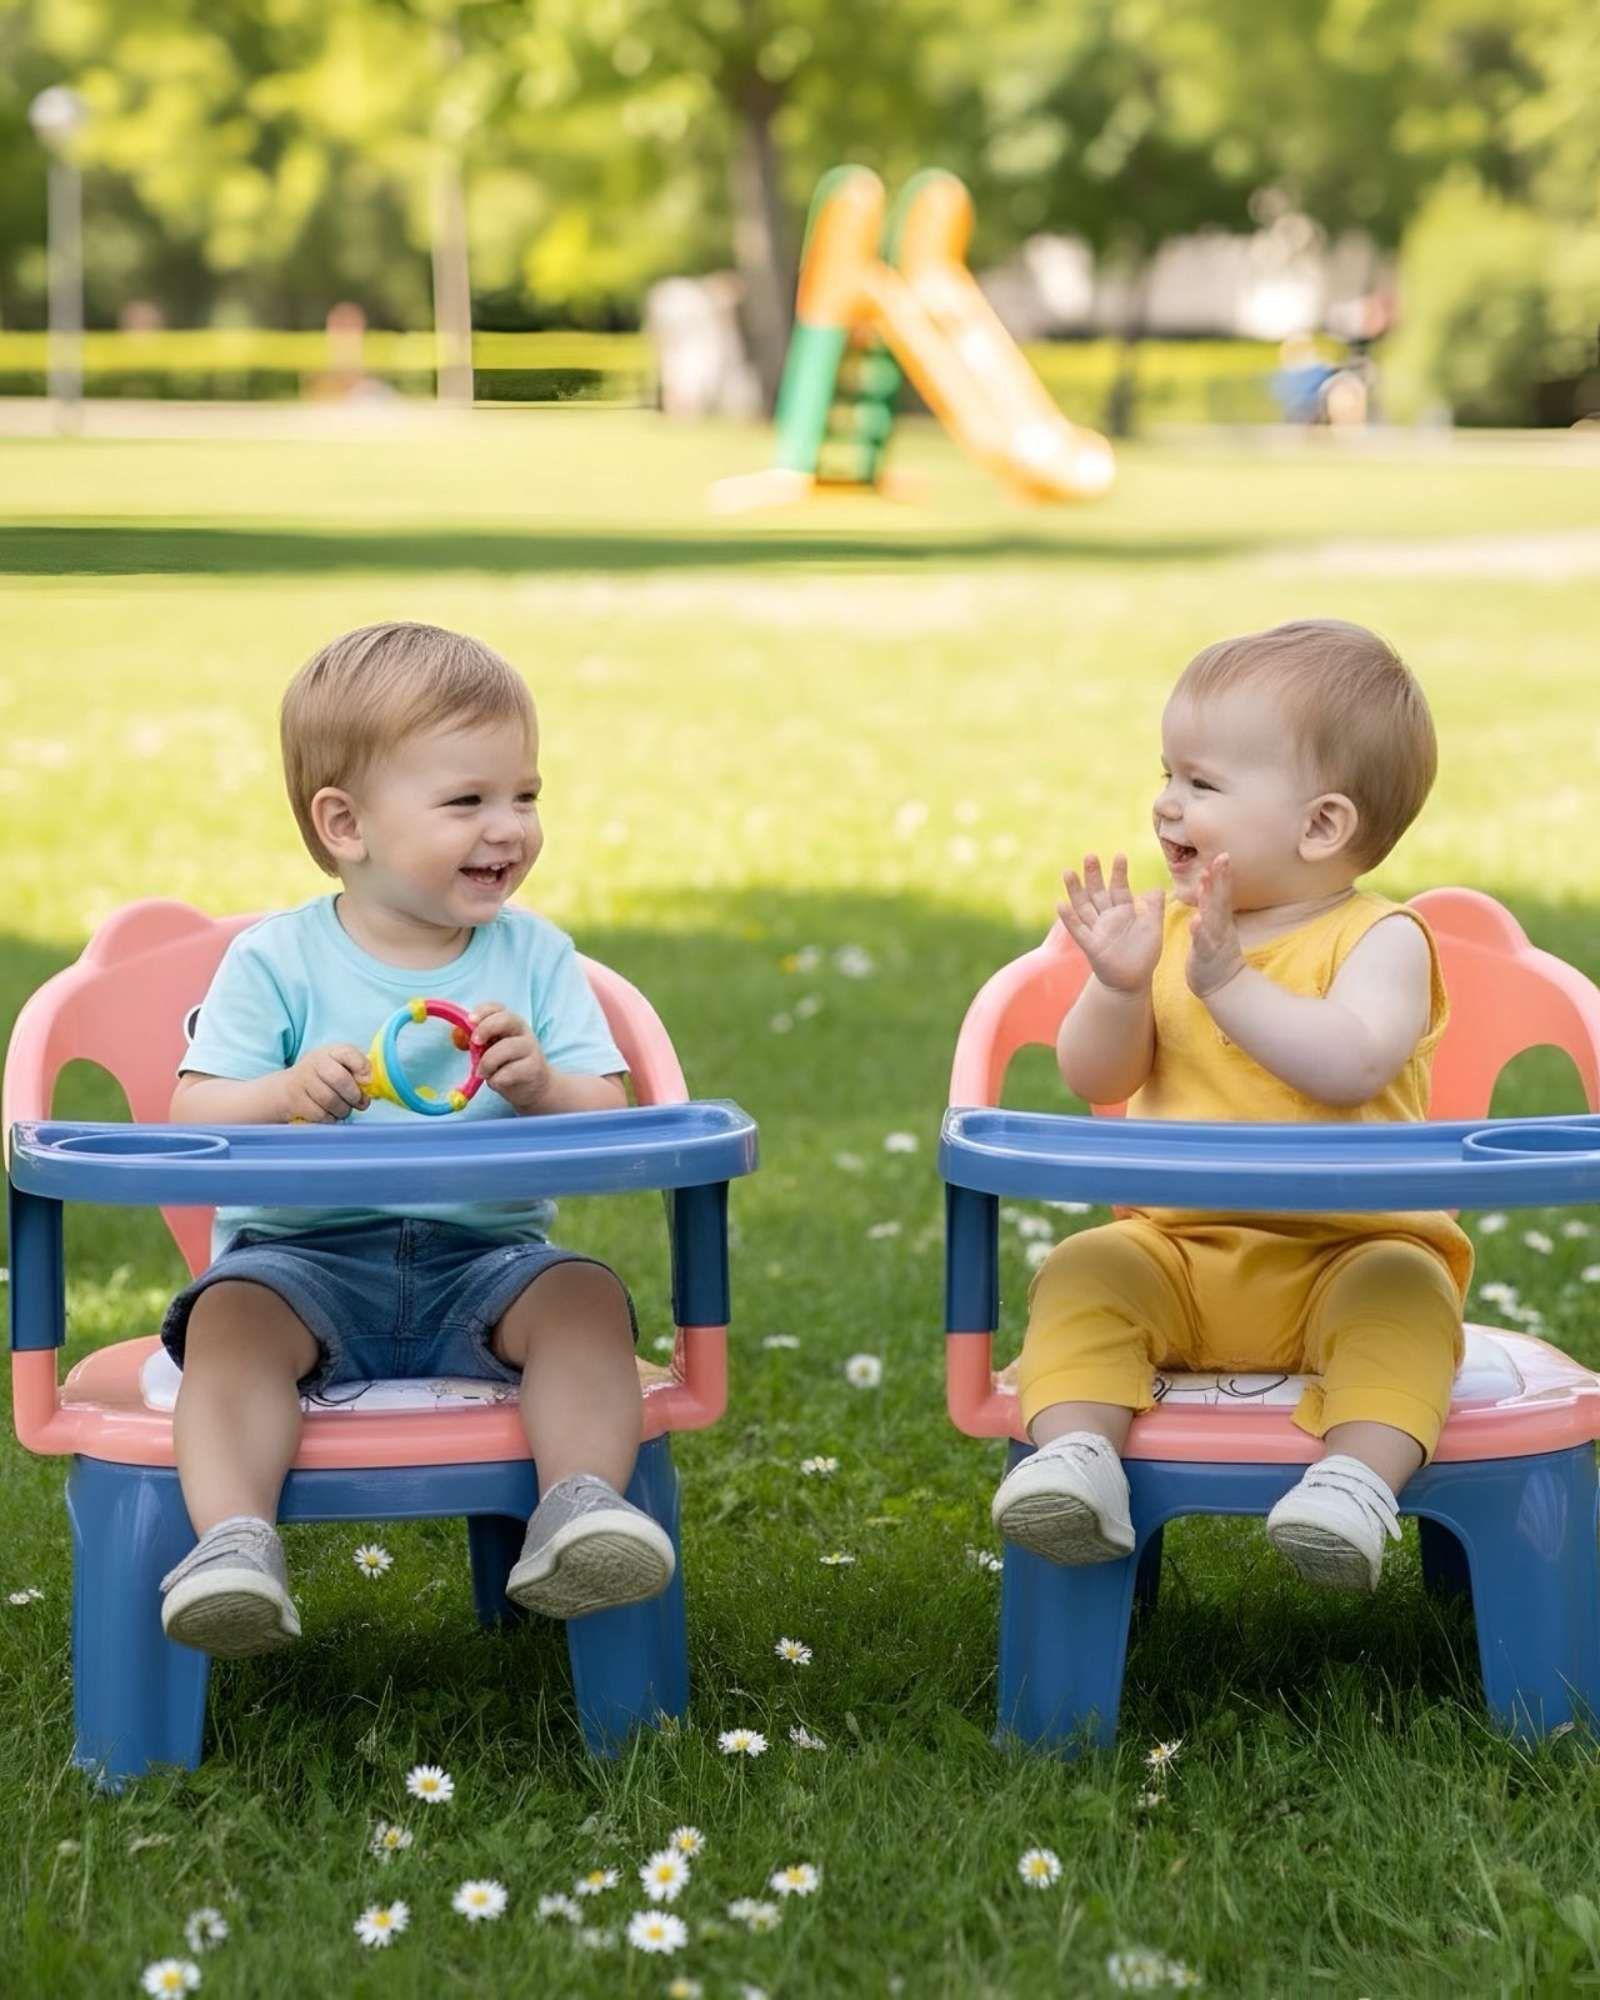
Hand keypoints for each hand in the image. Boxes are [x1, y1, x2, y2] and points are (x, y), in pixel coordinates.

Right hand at [280, 1043, 369, 1122]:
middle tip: (359, 1102)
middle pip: (339, 1079)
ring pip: (330, 1100)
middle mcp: (314, 1062)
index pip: (349, 1053)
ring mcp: (302, 1081)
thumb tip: (369, 1083)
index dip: (362, 1067)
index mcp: (331, 1052)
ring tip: (343, 1109)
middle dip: (354, 1095)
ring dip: (343, 1110)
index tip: (367, 1081)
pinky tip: (329, 1114)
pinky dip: (330, 1118)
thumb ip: (358, 1071)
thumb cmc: (322, 1079)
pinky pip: (320, 1114)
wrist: (287, 1089)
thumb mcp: (339, 1067)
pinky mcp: (295, 1100)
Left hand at [470, 1001, 551, 1113]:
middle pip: (506, 1020)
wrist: (534, 1087)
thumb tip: (460, 1036)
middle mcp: (523, 1031)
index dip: (482, 1011)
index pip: (497, 1008)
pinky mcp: (533, 1068)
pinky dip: (496, 1080)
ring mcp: (530, 1049)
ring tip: (483, 1073)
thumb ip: (480, 1041)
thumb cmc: (508, 1065)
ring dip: (487, 1063)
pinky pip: (508, 1072)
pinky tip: (499, 1082)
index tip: (470, 1020)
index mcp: (510, 1023)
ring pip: (505, 1049)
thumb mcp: (492, 1050)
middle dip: (486, 1028)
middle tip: (475, 1042)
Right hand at [1057, 852, 1165, 994]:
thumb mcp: (1153, 929)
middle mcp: (1107, 917)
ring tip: (1068, 872)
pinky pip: (1077, 930)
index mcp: (1124, 911)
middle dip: (1093, 875)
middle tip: (1090, 856)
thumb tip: (1159, 888)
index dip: (1119, 873)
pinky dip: (1069, 918)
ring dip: (1075, 890)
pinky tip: (1060, 904)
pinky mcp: (1090, 945)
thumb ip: (1154, 909)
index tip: (1120, 855)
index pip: (1119, 887)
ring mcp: (1097, 930)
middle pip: (1097, 892)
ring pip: (1083, 906)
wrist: (1133, 980)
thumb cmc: (1144, 954)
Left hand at [1186, 854, 1245, 998]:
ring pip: (1212, 916)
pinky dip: (1200, 930)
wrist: (1224, 985)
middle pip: (1220, 899)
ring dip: (1209, 898)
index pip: (1222, 893)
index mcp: (1220, 919)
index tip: (1222, 854)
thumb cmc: (1216, 955)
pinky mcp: (1205, 955)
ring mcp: (1214, 940)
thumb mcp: (1217, 928)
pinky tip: (1196, 920)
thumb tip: (1211, 888)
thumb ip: (1215, 909)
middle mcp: (1220, 926)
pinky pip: (1203, 941)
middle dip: (1220, 878)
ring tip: (1206, 881)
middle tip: (1221, 857)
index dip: (1222, 875)